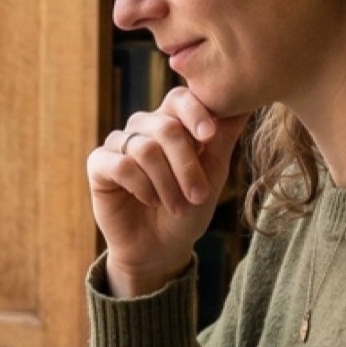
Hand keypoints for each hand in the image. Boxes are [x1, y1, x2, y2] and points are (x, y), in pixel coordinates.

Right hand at [87, 87, 249, 296]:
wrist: (161, 247)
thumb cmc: (189, 207)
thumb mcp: (213, 172)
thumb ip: (223, 137)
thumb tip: (246, 102)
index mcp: (171, 122)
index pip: (179, 99)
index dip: (195, 113)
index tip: (209, 136)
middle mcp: (142, 128)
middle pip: (166, 127)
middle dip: (186, 165)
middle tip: (198, 195)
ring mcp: (118, 144)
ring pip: (145, 148)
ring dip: (166, 182)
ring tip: (176, 205)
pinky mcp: (99, 165)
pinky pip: (121, 165)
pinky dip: (142, 186)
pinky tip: (149, 200)